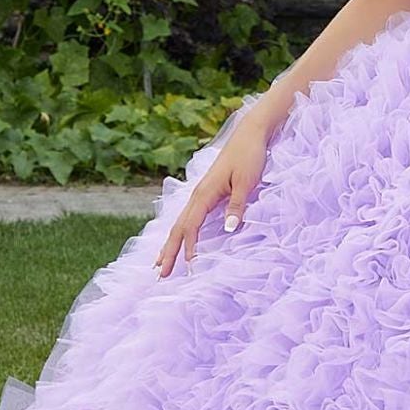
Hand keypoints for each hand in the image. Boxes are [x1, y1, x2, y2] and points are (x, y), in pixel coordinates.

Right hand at [155, 120, 269, 275]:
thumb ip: (236, 206)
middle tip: (160, 275)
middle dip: (168, 252)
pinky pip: (187, 217)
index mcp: (204, 193)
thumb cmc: (249, 156)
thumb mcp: (246, 182)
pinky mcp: (206, 192)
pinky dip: (179, 232)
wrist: (250, 133)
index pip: (191, 227)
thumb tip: (229, 230)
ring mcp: (199, 193)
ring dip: (169, 244)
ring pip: (179, 223)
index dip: (189, 248)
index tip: (189, 267)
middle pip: (178, 228)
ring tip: (159, 264)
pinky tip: (177, 240)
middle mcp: (197, 194)